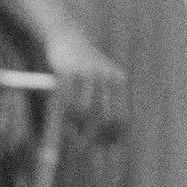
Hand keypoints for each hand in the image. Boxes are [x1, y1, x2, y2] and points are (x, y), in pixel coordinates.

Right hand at [41, 23, 127, 141]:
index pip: (121, 117)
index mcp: (119, 80)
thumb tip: (104, 139)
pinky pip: (67, 102)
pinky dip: (65, 116)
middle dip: (94, 137)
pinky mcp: (68, 72)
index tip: (103, 149)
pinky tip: (64, 121)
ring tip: (72, 134)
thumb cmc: (84, 66)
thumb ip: (105, 105)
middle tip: (84, 149)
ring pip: (85, 112)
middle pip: (105, 118)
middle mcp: (107, 76)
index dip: (113, 137)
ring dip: (77, 127)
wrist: (67, 37)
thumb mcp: (100, 81)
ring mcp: (87, 74)